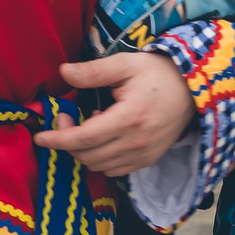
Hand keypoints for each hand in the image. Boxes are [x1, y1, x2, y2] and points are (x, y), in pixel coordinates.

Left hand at [31, 52, 197, 176]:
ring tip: (91, 124)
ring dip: (84, 151)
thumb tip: (63, 73)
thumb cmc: (158, 73)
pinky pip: (114, 170)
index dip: (57, 139)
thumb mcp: (125, 64)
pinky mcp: (148, 160)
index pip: (84, 138)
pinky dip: (100, 159)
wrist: (194, 90)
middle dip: (67, 141)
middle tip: (68, 118)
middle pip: (87, 155)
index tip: (40, 137)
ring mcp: (144, 154)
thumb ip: (93, 71)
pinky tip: (105, 137)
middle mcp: (136, 142)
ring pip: (98, 166)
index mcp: (129, 117)